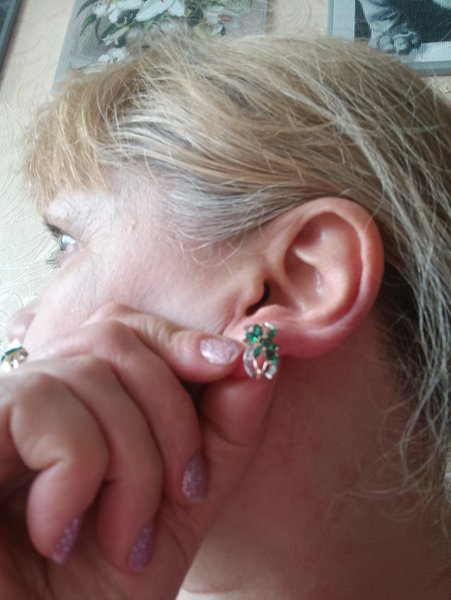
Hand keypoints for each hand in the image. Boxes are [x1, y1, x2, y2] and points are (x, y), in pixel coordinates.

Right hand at [0, 304, 274, 599]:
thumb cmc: (93, 591)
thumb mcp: (178, 505)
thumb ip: (221, 430)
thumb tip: (259, 356)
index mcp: (74, 405)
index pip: (126, 328)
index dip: (181, 339)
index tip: (234, 363)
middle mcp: (28, 395)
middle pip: (114, 336)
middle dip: (173, 414)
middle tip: (184, 492)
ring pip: (90, 374)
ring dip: (133, 464)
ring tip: (123, 537)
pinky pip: (44, 406)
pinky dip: (78, 475)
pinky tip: (59, 536)